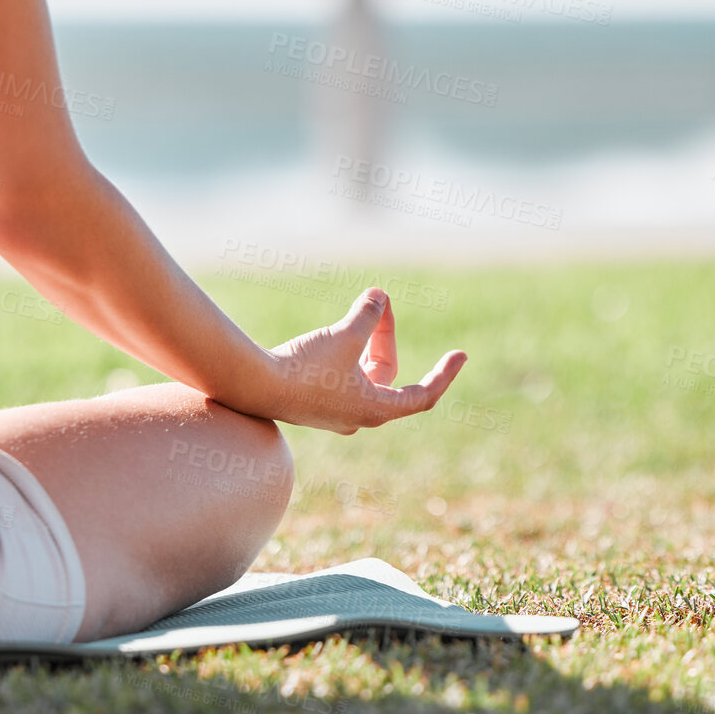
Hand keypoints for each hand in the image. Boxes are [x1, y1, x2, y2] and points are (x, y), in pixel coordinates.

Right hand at [262, 287, 467, 433]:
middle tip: (377, 303)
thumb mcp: (344, 335)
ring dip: (364, 342)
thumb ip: (367, 316)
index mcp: (374, 410)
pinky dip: (346, 353)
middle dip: (384, 336)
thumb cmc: (304, 367)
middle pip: (386, 374)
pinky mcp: (313, 404)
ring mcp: (334, 413)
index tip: (461, 356)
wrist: (253, 387)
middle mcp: (358, 416)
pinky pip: (341, 377)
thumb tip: (379, 297)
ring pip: (362, 374)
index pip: (422, 396)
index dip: (444, 374)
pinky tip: (336, 335)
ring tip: (362, 312)